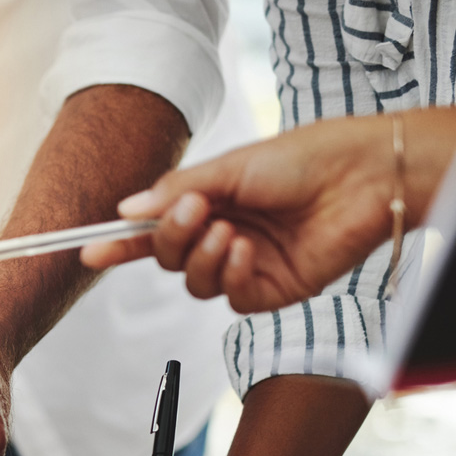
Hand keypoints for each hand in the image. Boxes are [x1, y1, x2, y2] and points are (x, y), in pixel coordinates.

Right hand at [79, 116, 399, 312]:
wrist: (366, 176)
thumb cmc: (306, 158)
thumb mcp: (232, 166)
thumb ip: (177, 190)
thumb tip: (127, 209)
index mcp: (211, 202)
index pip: (155, 228)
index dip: (121, 242)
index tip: (89, 249)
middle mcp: (223, 235)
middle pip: (167, 258)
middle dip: (167, 240)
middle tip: (190, 212)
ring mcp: (246, 265)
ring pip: (192, 282)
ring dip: (200, 257)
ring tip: (229, 230)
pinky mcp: (271, 289)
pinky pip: (229, 297)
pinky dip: (229, 273)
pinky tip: (246, 250)